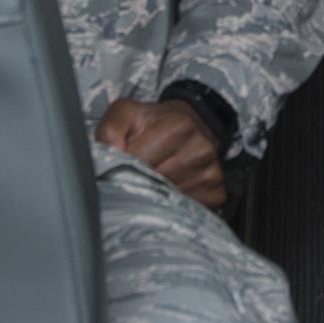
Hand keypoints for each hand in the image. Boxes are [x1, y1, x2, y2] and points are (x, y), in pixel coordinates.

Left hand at [93, 98, 226, 207]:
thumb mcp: (128, 113)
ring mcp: (211, 173)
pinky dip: (173, 205)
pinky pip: (187, 209)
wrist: (192, 123)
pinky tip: (168, 191)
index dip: (123, 166)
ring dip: (154, 195)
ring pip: (168, 200)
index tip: (120, 164)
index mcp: (178, 128)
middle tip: (133, 174)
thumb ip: (110, 129)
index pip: (140, 162)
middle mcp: (200, 150)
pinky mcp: (216, 192)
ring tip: (151, 181)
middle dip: (138, 182)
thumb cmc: (155, 122)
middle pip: (154, 183)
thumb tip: (108, 154)